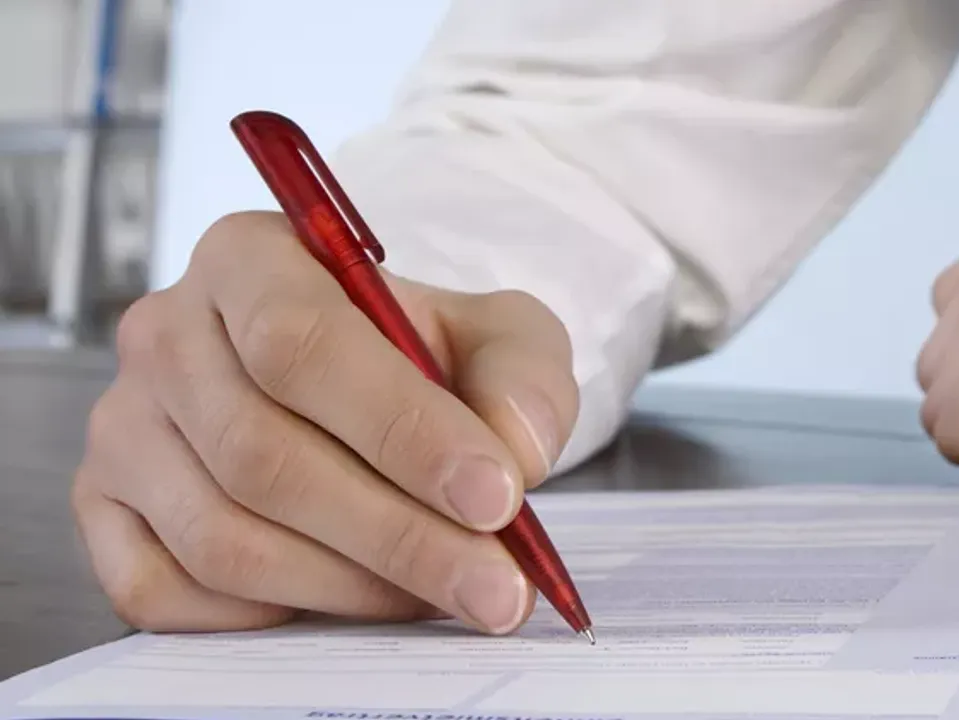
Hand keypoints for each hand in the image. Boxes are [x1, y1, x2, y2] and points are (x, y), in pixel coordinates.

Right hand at [73, 211, 578, 632]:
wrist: (367, 381)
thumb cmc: (426, 354)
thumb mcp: (501, 336)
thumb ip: (523, 377)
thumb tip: (513, 452)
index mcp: (251, 258)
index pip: (302, 344)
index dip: (403, 431)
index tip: (495, 497)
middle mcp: (166, 334)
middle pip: (262, 455)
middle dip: (397, 536)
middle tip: (493, 585)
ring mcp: (122, 424)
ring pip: (221, 537)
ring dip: (349, 587)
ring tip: (442, 594)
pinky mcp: (102, 505)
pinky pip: (162, 590)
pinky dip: (265, 615)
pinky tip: (344, 600)